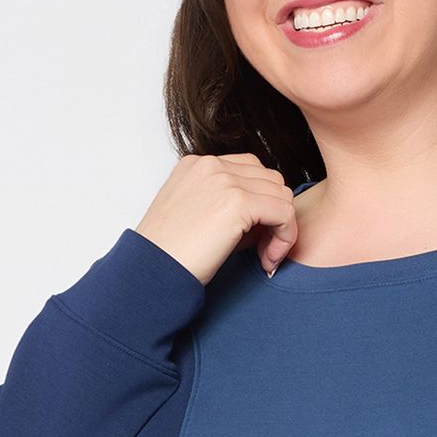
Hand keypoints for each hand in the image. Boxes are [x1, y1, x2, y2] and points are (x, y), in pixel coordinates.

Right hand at [134, 151, 298, 283]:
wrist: (152, 271)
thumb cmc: (170, 255)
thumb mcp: (196, 217)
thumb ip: (229, 207)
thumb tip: (267, 219)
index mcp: (196, 165)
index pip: (250, 171)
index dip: (260, 204)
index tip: (253, 238)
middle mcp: (211, 165)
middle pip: (271, 180)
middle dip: (274, 215)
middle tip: (262, 249)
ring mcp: (225, 180)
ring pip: (282, 195)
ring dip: (281, 228)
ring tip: (264, 256)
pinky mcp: (238, 201)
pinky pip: (285, 213)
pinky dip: (285, 238)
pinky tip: (267, 259)